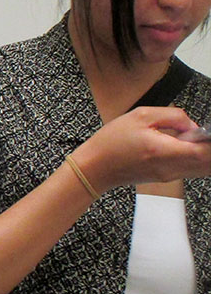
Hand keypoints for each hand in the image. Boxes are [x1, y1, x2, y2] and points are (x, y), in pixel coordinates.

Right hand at [75, 106, 210, 192]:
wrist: (94, 168)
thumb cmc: (110, 142)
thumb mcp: (140, 116)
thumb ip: (173, 116)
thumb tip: (192, 124)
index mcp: (163, 150)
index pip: (205, 151)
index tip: (207, 130)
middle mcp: (170, 167)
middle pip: (209, 163)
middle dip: (209, 147)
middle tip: (202, 134)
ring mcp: (169, 175)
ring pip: (204, 168)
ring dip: (206, 153)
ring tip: (195, 138)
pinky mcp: (166, 177)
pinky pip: (193, 169)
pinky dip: (198, 158)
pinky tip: (187, 146)